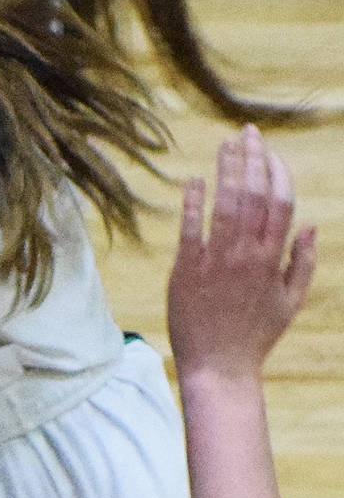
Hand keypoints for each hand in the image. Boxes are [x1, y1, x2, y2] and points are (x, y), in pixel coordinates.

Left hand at [168, 126, 318, 383]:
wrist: (219, 366)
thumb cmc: (254, 334)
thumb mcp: (290, 301)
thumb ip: (302, 262)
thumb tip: (310, 225)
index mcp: (274, 260)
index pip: (281, 204)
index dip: (277, 173)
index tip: (268, 150)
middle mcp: (248, 255)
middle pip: (255, 196)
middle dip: (253, 159)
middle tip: (247, 132)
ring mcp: (218, 260)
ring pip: (226, 204)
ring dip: (227, 170)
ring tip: (225, 144)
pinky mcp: (188, 268)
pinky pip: (191, 227)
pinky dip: (193, 201)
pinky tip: (194, 178)